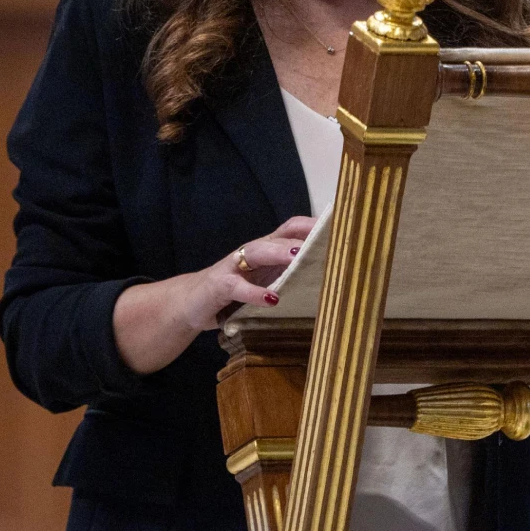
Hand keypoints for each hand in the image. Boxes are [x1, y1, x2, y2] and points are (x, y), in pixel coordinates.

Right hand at [113, 216, 316, 373]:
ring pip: (256, 251)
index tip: (339, 225)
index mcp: (266, 250)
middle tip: (324, 238)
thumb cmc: (236, 293)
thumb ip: (289, 275)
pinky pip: (237, 287)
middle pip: (277, 236)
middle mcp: (251, 253)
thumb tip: (330, 275)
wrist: (190, 305)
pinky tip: (273, 300)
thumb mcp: (265, 282)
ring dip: (277, 252)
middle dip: (300, 235)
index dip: (312, 225)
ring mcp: (232, 267)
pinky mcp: (218, 286)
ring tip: (297, 256)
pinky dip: (255, 293)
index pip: (291, 229)